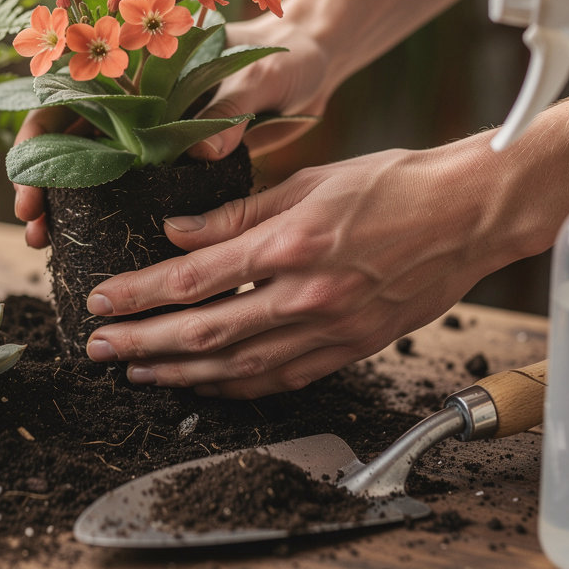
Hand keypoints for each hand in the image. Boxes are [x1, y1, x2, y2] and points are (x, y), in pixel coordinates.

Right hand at [13, 11, 328, 246]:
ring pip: (97, 173)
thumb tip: (206, 152)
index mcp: (142, 72)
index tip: (32, 181)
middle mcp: (141, 106)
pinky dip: (118, 219)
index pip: (69, 96)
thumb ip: (231, 106)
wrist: (315, 63)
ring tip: (50, 250)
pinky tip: (102, 248)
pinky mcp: (183, 168)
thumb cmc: (284, 52)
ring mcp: (158, 139)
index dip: (38, 137)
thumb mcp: (258, 74)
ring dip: (71, 209)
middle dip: (42, 185)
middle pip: (70, 142)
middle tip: (35, 233)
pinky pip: (141, 194)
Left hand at [83, 142, 506, 398]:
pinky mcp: (351, 349)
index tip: (102, 300)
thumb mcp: (308, 180)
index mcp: (290, 243)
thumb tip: (179, 235)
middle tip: (99, 347)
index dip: (139, 294)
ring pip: (238, 367)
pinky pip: (282, 380)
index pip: (193, 278)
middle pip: (204, 332)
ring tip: (138, 371)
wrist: (468, 214)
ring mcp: (330, 330)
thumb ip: (237, 213)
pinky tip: (205, 387)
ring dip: (180, 374)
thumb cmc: (393, 185)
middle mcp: (305, 295)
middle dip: (142, 342)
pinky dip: (236, 388)